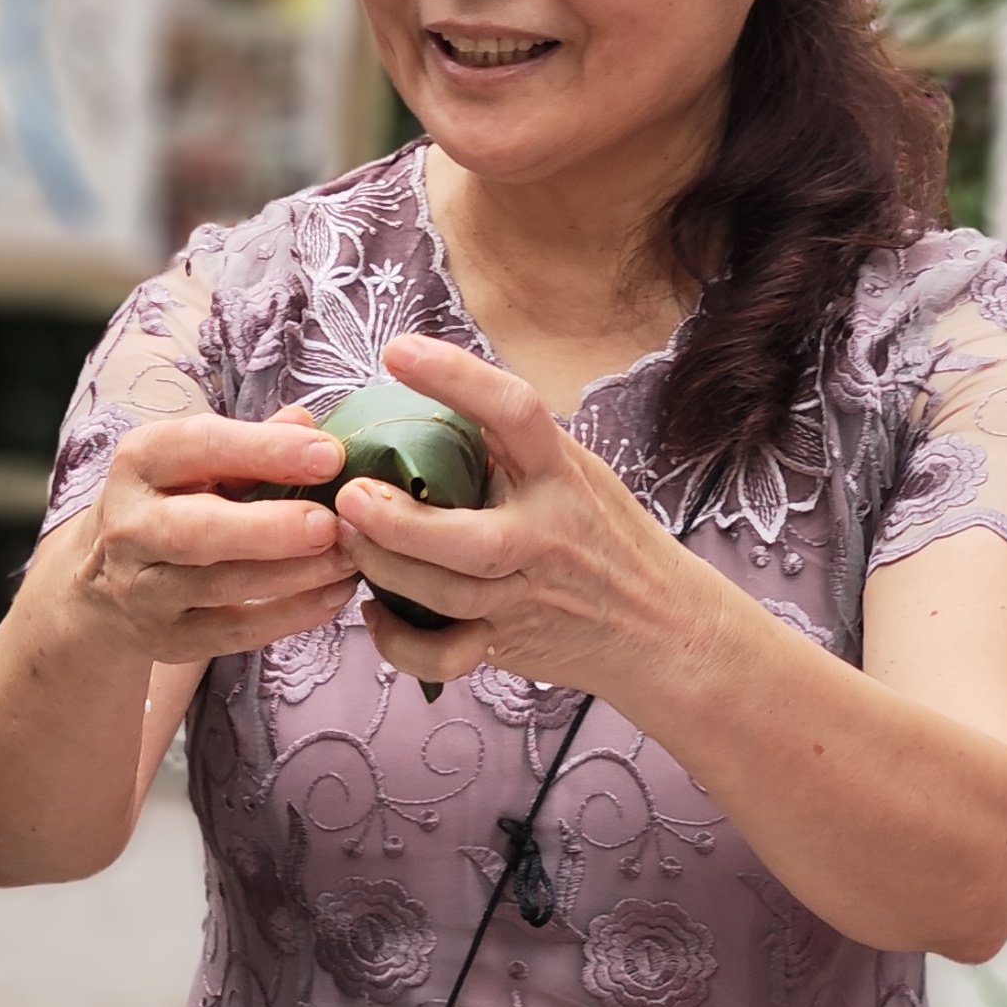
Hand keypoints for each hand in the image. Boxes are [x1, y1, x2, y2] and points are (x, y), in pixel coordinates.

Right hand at [58, 412, 355, 665]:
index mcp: (140, 463)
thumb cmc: (171, 502)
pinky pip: (236, 631)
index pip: (198, 448)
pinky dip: (291, 615)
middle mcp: (131, 527)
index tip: (330, 454)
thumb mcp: (194, 461)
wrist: (106, 581)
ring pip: (221, 586)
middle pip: (195, 532)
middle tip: (329, 524)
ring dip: (293, 574)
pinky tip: (335, 595)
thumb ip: (251, 443)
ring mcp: (146, 590)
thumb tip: (307, 424)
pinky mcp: (170, 638)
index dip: (265, 450)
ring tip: (348, 558)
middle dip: (268, 528)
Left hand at [323, 333, 715, 698]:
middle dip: (403, 523)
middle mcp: (546, 535)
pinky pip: (445, 654)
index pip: (514, 412)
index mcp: (560, 474)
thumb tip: (422, 404)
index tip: (398, 352)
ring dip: (386, 571)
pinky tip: (373, 612)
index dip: (456, 378)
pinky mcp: (508, 643)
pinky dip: (399, 643)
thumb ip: (511, 447)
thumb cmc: (603, 535)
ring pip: (448, 595)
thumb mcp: (573, 472)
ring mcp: (526, 596)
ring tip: (344, 541)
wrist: (662, 626)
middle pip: (474, 540)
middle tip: (349, 497)